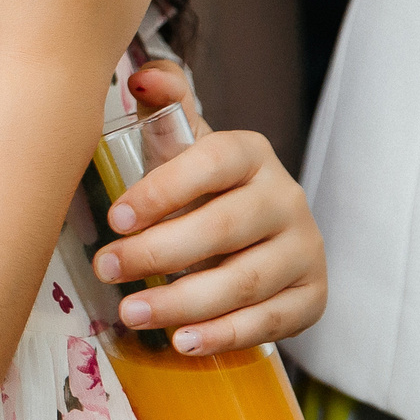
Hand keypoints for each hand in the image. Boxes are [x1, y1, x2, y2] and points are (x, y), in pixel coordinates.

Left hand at [87, 59, 326, 353]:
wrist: (257, 235)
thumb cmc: (201, 186)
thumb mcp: (182, 145)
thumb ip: (163, 107)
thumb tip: (141, 77)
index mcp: (250, 153)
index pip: (212, 163)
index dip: (164, 190)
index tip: (115, 217)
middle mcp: (286, 198)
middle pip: (224, 227)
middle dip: (158, 252)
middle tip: (107, 268)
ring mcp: (305, 249)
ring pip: (245, 280)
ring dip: (183, 302)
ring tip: (130, 313)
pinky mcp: (312, 295)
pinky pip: (270, 321)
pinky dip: (224, 335)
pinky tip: (182, 342)